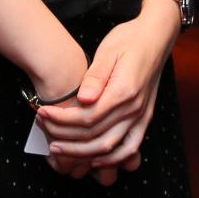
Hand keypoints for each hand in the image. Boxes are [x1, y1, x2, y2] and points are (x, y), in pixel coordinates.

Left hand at [37, 0, 180, 182]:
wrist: (155, 38)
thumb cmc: (129, 40)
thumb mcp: (108, 50)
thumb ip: (95, 76)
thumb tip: (82, 98)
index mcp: (124, 91)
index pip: (87, 117)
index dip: (62, 119)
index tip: (43, 113)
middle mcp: (134, 109)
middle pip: (95, 136)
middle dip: (65, 137)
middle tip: (44, 129)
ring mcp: (141, 117)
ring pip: (109, 148)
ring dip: (81, 153)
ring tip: (58, 147)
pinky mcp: (143, 120)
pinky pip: (128, 148)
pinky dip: (110, 159)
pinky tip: (92, 159)